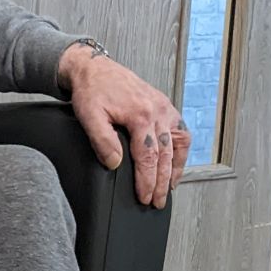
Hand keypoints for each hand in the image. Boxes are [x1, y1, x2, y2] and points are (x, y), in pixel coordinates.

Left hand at [58, 44, 190, 208]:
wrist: (94, 68)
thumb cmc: (92, 90)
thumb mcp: (89, 116)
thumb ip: (103, 141)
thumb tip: (114, 163)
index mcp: (141, 114)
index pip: (148, 157)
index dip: (147, 181)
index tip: (144, 197)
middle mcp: (157, 110)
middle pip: (165, 155)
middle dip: (161, 182)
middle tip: (157, 202)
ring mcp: (164, 107)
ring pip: (178, 144)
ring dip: (175, 168)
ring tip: (169, 188)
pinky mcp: (164, 106)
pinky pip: (181, 131)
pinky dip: (180, 150)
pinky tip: (175, 163)